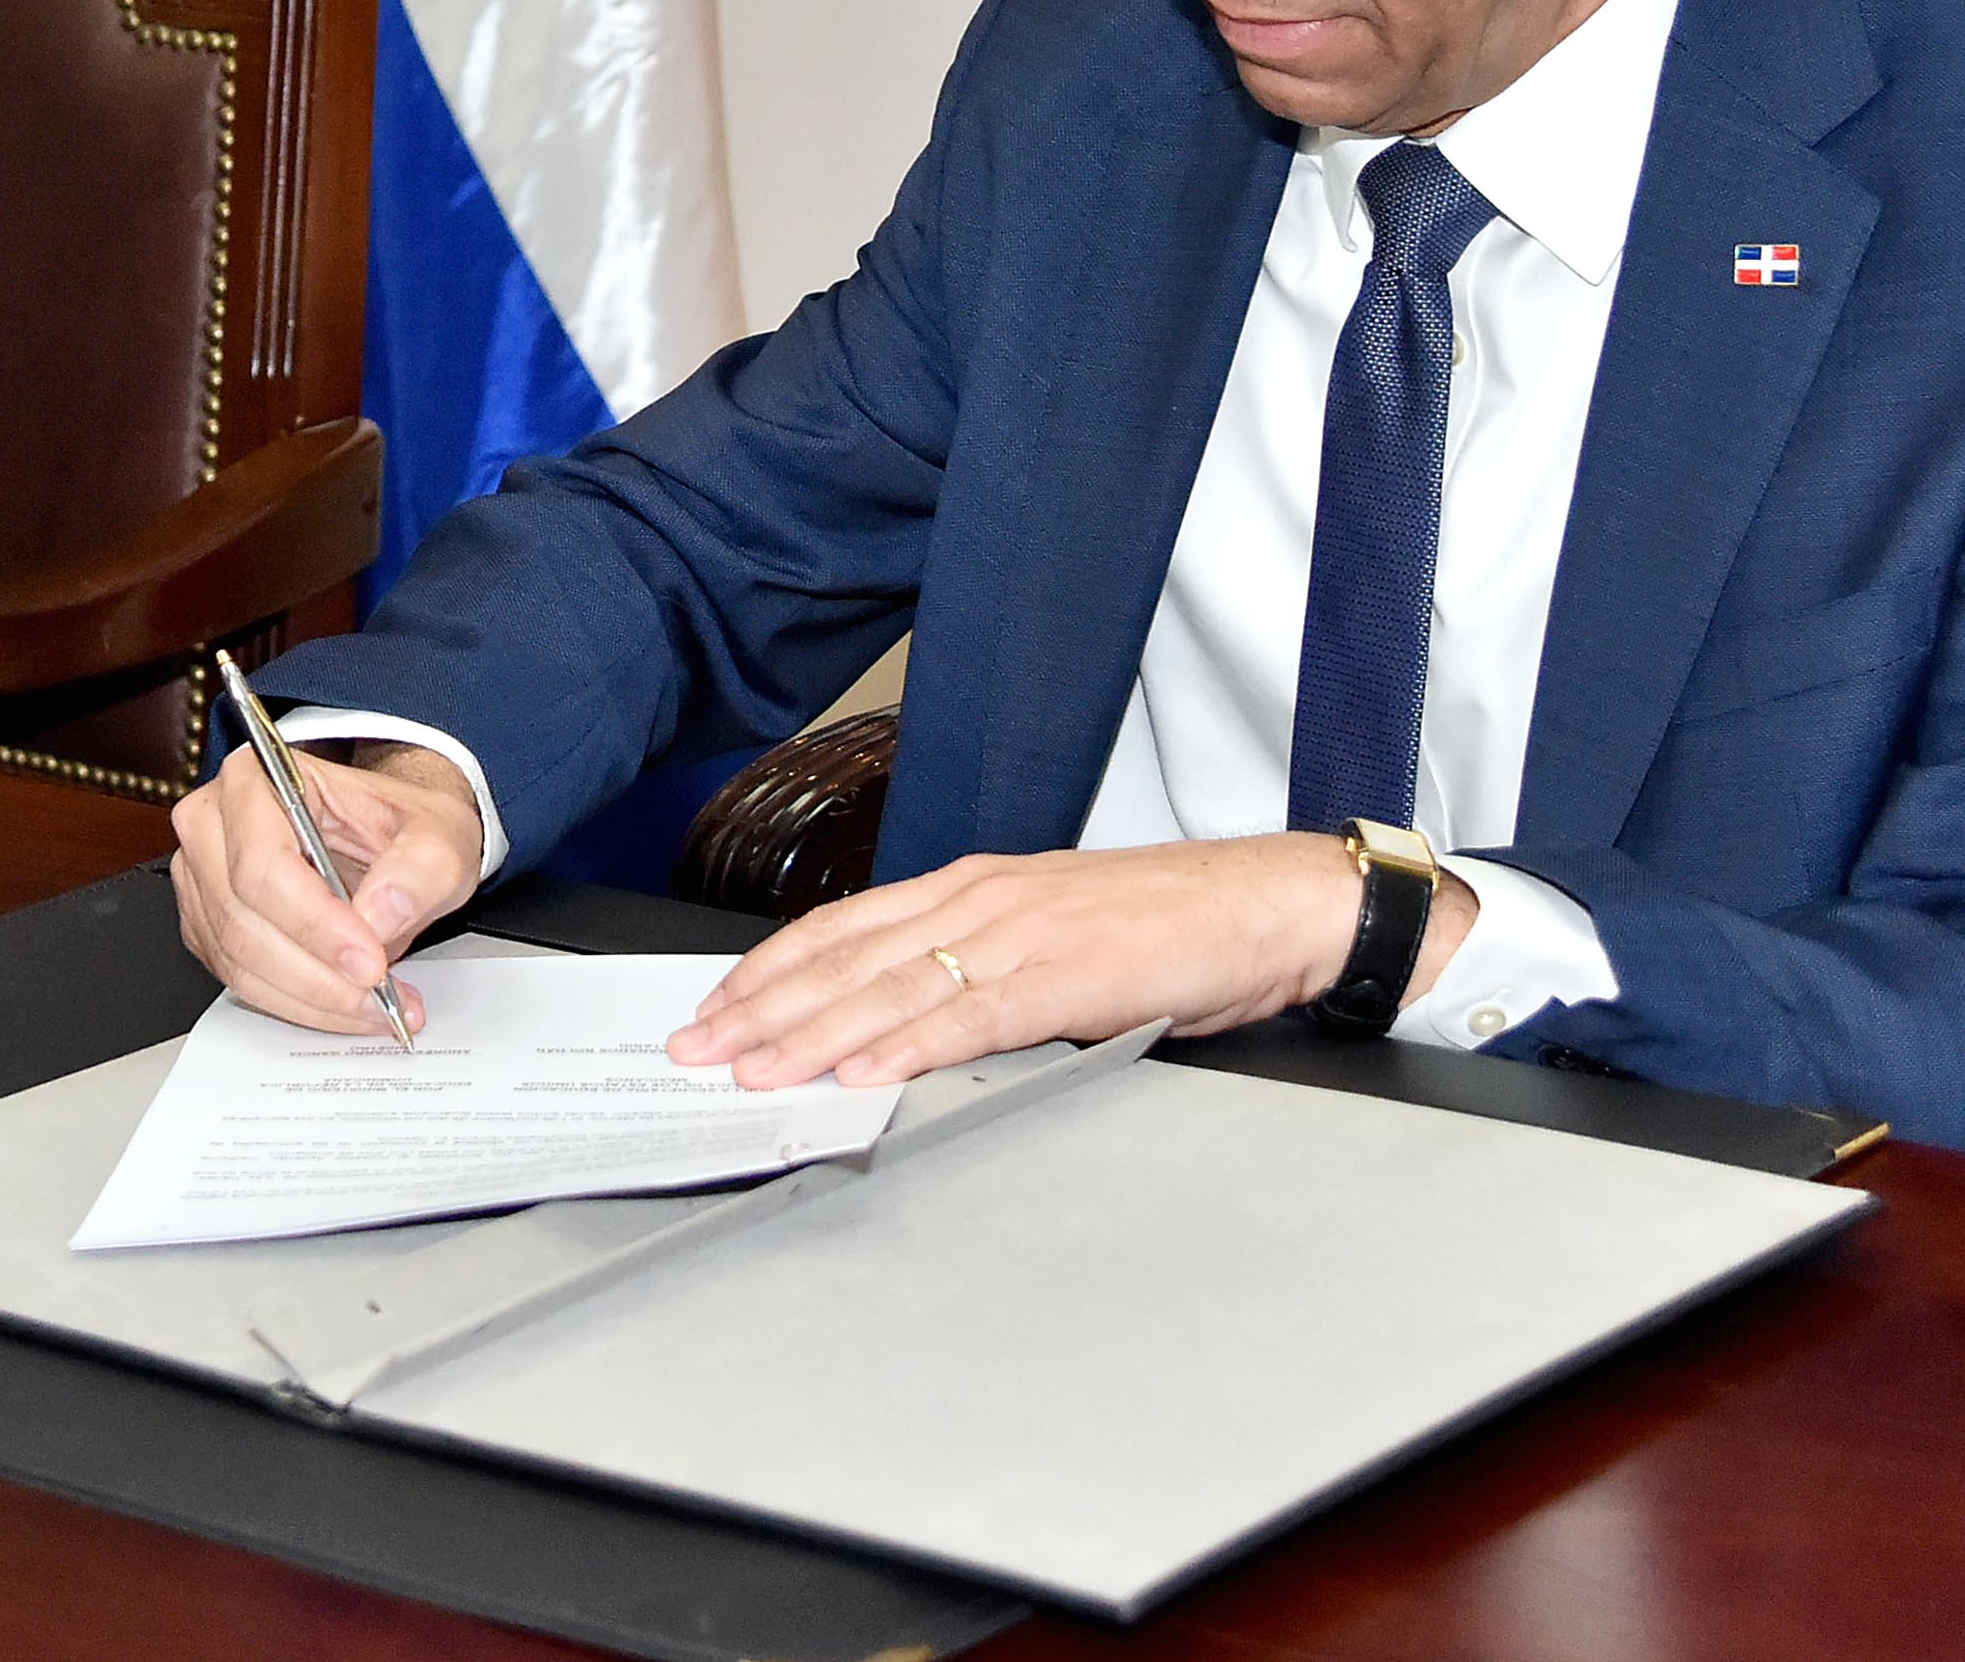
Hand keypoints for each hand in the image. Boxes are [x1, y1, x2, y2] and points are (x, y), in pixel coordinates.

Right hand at [169, 740, 484, 1036]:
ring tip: (376, 1004)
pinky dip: (297, 1003)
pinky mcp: (209, 926)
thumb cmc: (398, 823)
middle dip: (317, 973)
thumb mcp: (440, 833)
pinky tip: (346, 1003)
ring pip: (240, 961)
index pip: (264, 863)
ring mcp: (203, 879)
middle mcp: (213, 824)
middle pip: (243, 920)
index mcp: (256, 779)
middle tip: (380, 992)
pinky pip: (240, 981)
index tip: (369, 961)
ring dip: (311, 997)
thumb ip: (421, 867)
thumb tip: (380, 914)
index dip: (314, 923)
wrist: (387, 838)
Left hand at [665, 835, 1484, 1090]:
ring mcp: (1021, 934)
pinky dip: (907, 1048)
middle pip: (846, 957)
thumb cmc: (1167, 924)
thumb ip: (977, 968)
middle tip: (697, 1051)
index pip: (843, 928)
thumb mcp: (1050, 936)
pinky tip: (860, 1075)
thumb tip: (902, 1019)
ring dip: (810, 1034)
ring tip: (751, 1069)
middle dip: (762, 1008)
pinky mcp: (1067, 976)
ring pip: (891, 988)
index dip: (771, 971)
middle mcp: (981, 900)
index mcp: (972, 888)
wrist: (1267, 905)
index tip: (714, 1010)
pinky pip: (969, 1018)